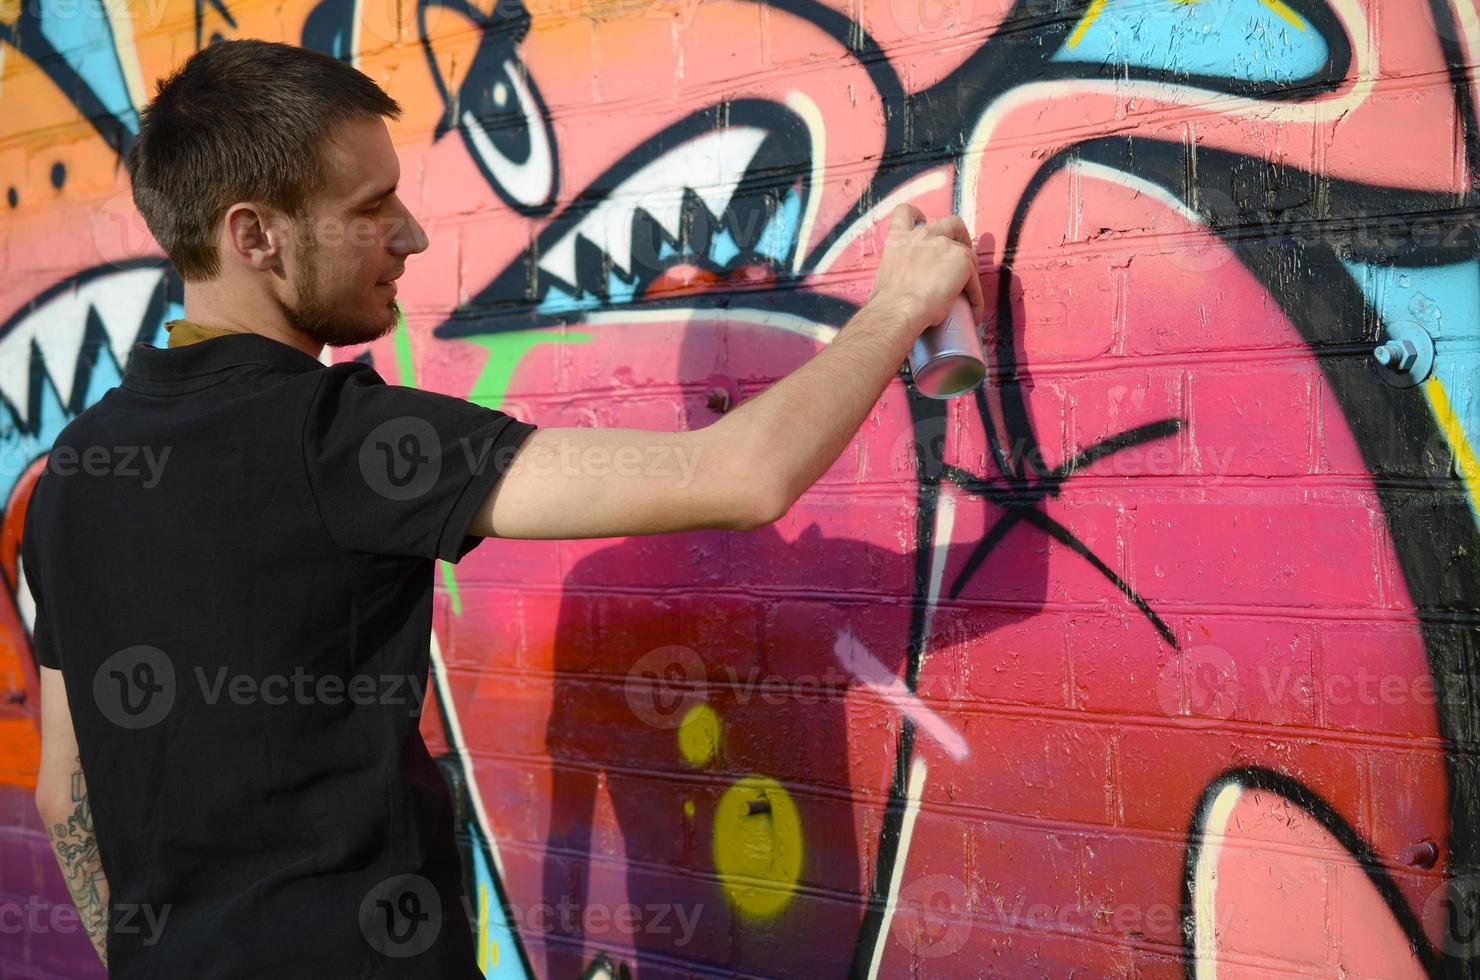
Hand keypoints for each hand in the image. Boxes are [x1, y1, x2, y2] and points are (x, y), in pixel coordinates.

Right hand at [866, 203, 985, 336]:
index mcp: (899, 240)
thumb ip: (897, 274)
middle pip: (950, 223)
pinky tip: (972, 310)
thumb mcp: (884, 279)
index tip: (923, 220)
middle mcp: (922, 235)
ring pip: (968, 255)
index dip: (917, 214)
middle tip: (961, 258)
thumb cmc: (888, 304)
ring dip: (969, 274)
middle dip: (961, 236)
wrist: (898, 310)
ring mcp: (944, 244)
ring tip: (967, 297)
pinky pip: (974, 279)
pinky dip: (975, 295)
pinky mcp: (961, 259)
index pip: (905, 212)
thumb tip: (898, 291)